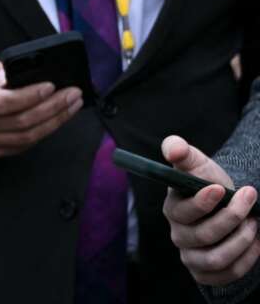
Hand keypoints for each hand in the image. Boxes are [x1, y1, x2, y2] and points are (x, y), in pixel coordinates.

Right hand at [0, 52, 81, 157]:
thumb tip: (5, 77)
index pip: (4, 102)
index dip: (30, 96)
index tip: (51, 85)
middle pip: (22, 121)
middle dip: (53, 107)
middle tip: (73, 93)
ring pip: (28, 136)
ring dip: (55, 121)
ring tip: (72, 104)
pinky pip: (25, 144)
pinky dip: (45, 131)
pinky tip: (58, 117)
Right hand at [162, 135, 259, 285]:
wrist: (224, 205)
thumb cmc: (207, 182)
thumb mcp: (197, 163)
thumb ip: (181, 150)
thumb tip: (172, 149)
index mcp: (172, 209)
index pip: (183, 211)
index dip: (203, 202)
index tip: (221, 188)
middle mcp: (178, 235)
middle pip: (204, 236)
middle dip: (232, 218)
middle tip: (250, 199)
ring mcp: (191, 257)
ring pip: (217, 259)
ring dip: (242, 240)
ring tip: (255, 223)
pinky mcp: (206, 273)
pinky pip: (227, 274)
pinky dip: (246, 260)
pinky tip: (255, 242)